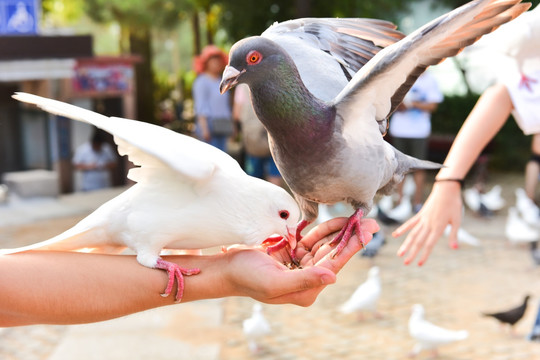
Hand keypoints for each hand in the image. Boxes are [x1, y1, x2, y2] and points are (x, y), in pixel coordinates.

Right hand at [223, 217, 378, 305]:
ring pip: (324, 244)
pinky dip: (320, 229)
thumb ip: (305, 279)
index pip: (333, 264)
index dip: (351, 247)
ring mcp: (299, 265)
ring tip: (354, 216)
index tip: (368, 232)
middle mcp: (306, 278)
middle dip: (349, 236)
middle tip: (369, 220)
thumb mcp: (275, 282)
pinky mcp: (292, 253)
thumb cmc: (247, 277)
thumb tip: (334, 276)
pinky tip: (333, 219)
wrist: (225, 269)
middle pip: (332, 253)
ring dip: (337, 230)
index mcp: (306, 289)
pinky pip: (311, 239)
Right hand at [392, 181, 461, 265]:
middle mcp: (428, 224)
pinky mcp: (420, 214)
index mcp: (438, 227)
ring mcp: (423, 219)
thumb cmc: (454, 205)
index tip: (419, 264)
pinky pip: (410, 223)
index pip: (429, 244)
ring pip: (412, 234)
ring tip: (399, 254)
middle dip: (412, 253)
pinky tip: (395, 236)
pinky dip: (402, 229)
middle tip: (406, 263)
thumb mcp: (457, 220)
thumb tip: (455, 248)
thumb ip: (454, 235)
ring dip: (405, 245)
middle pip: (418, 241)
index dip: (424, 255)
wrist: (446, 189)